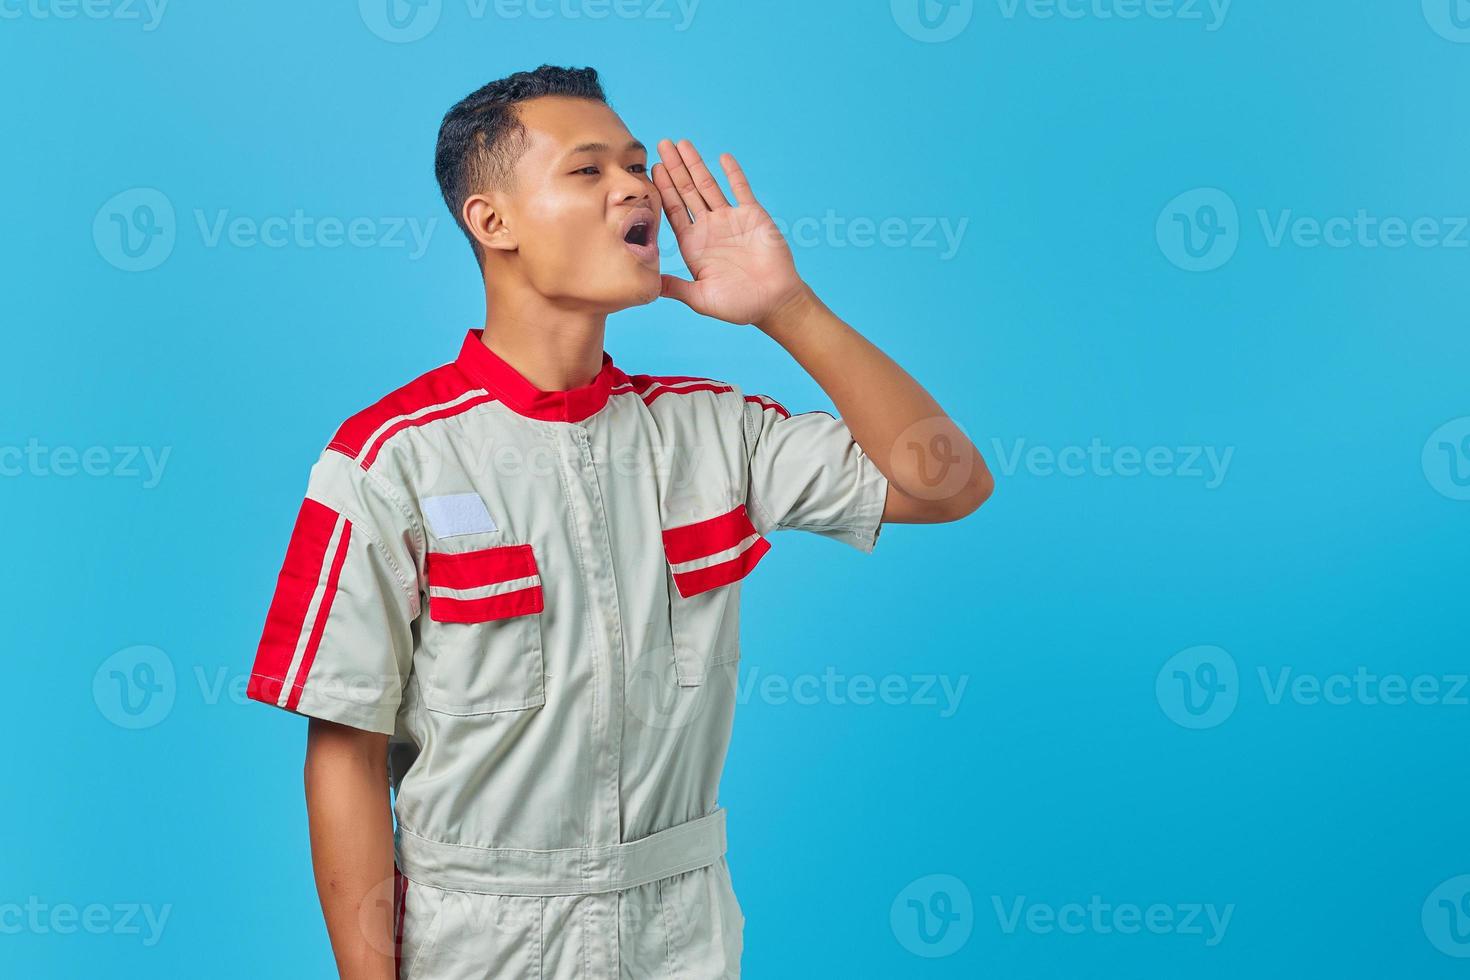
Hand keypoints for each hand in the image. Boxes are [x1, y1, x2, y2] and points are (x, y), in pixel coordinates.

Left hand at [652, 139, 806, 326]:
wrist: (775, 302)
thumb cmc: (739, 305)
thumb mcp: (701, 299)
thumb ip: (676, 288)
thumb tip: (649, 285)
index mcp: (693, 244)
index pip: (673, 211)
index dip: (662, 190)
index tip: (651, 170)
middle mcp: (709, 228)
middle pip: (687, 192)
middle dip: (674, 169)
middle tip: (661, 145)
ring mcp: (730, 219)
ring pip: (709, 185)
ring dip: (696, 165)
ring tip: (683, 143)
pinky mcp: (753, 216)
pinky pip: (741, 190)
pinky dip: (733, 173)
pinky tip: (723, 157)